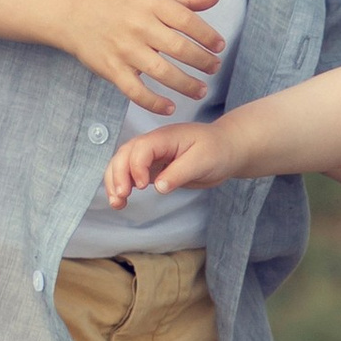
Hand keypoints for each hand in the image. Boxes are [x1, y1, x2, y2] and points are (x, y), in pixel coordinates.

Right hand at [65, 0, 222, 115]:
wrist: (74, 14)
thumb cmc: (117, 4)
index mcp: (151, 5)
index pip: (187, 21)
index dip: (207, 35)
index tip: (219, 46)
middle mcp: (139, 26)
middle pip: (179, 48)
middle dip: (202, 61)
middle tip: (214, 69)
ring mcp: (125, 50)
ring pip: (162, 72)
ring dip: (186, 85)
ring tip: (201, 91)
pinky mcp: (112, 69)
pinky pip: (136, 91)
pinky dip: (154, 102)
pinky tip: (170, 107)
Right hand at [105, 117, 229, 207]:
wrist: (226, 150)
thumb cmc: (217, 150)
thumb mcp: (202, 161)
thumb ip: (180, 172)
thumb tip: (159, 186)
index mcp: (165, 137)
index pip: (141, 148)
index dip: (136, 166)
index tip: (143, 186)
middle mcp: (153, 144)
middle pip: (124, 154)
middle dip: (118, 174)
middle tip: (121, 196)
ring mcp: (151, 156)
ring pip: (122, 164)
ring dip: (115, 182)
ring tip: (116, 203)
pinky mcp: (152, 168)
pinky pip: (130, 175)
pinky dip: (122, 186)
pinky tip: (121, 201)